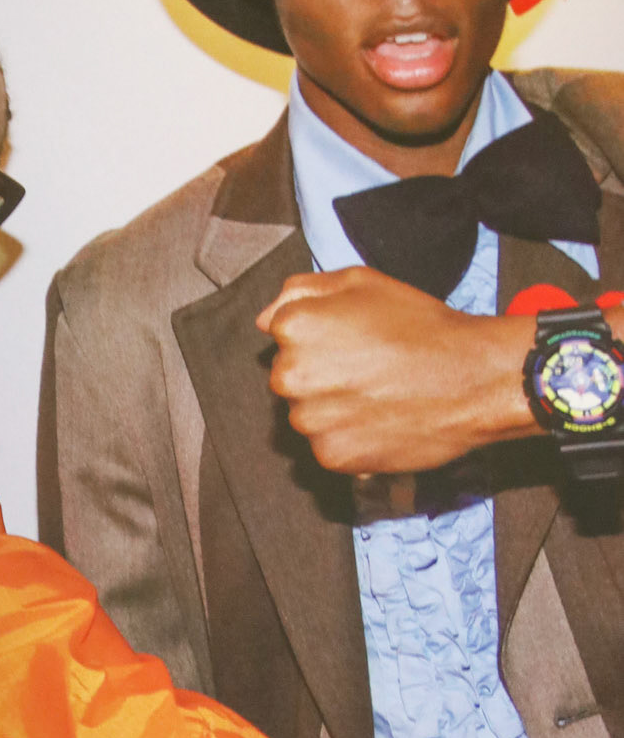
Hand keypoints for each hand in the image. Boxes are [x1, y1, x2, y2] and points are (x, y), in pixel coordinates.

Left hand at [256, 269, 536, 473]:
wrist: (472, 379)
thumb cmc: (421, 326)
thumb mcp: (362, 282)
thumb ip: (304, 292)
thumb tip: (264, 318)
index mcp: (293, 328)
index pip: (284, 335)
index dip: (321, 337)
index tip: (353, 340)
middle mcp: (290, 375)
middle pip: (291, 378)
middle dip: (320, 374)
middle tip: (369, 369)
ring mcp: (309, 420)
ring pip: (308, 414)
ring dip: (332, 409)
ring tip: (378, 396)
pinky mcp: (331, 455)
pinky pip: (329, 446)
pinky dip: (350, 438)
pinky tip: (380, 420)